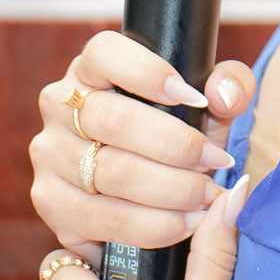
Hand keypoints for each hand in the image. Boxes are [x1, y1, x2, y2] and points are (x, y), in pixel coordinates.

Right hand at [29, 31, 257, 261]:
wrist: (148, 189)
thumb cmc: (178, 131)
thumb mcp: (208, 103)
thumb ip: (229, 85)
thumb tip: (223, 96)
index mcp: (91, 67)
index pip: (105, 53)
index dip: (150, 73)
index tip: (194, 98)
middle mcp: (59, 105)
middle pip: (115, 120)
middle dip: (176, 145)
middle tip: (216, 161)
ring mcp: (49, 153)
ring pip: (111, 173)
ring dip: (171, 190)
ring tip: (208, 195)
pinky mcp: (50, 201)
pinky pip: (104, 219)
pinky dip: (153, 225)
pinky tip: (186, 223)